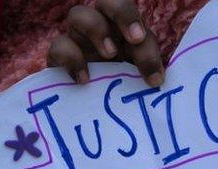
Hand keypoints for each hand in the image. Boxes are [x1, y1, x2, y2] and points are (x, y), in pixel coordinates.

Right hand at [47, 0, 163, 86]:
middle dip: (123, 14)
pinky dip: (71, 59)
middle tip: (135, 39)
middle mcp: (103, 28)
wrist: (95, 110)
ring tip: (111, 55)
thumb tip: (158, 81)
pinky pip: (59, 45)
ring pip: (78, 15)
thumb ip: (150, 74)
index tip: (142, 43)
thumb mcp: (142, 83)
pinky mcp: (60, 57)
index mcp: (126, 31)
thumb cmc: (126, 92)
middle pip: (108, 1)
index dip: (137, 24)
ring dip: (96, 30)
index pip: (133, 16)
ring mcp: (78, 39)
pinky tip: (85, 79)